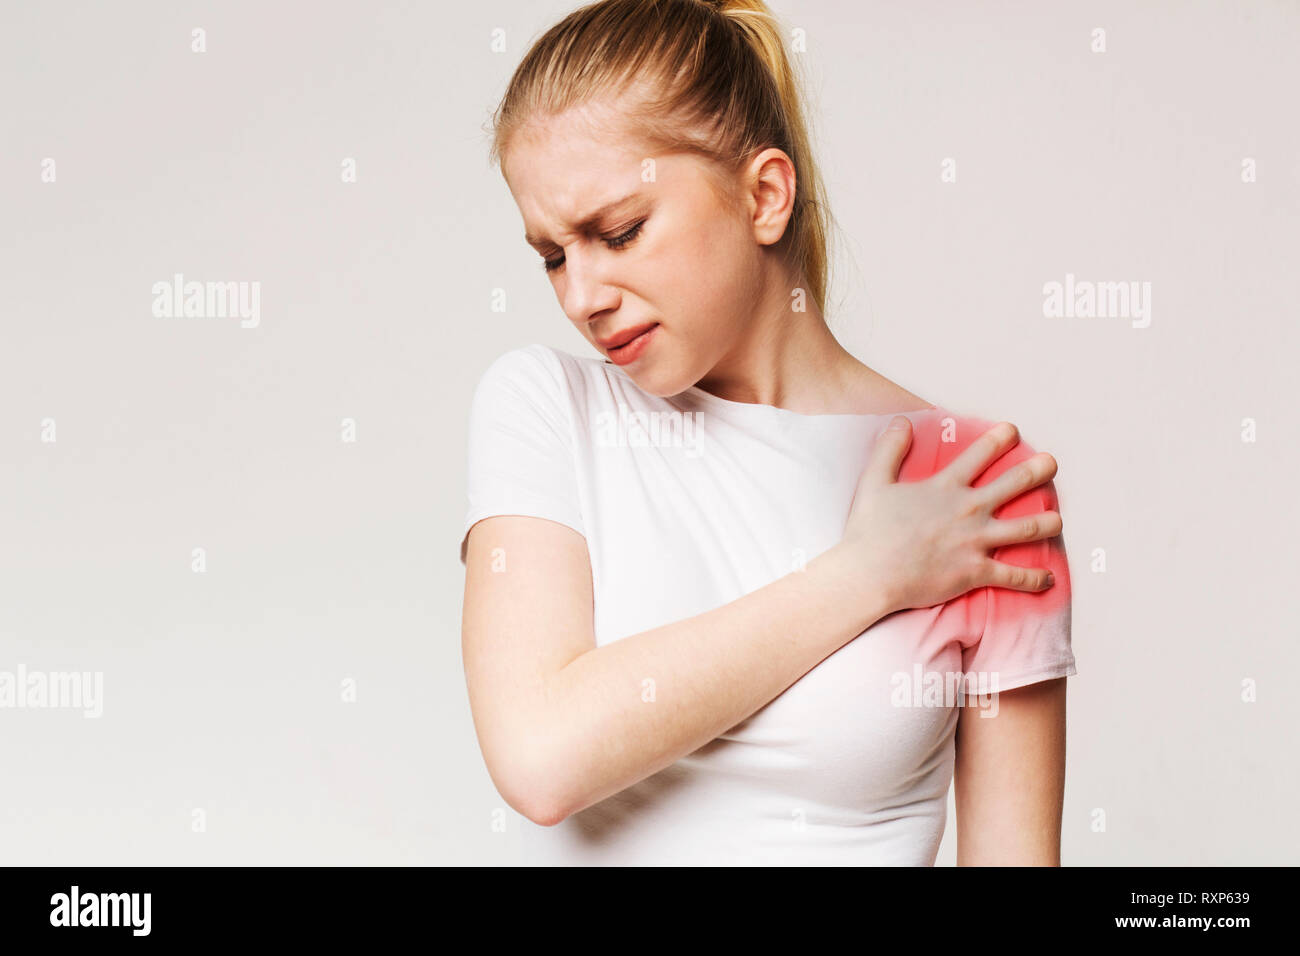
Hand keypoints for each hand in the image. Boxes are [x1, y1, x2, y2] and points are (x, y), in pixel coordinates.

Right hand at [839, 417, 1061, 614]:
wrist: (870, 573)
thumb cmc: (869, 530)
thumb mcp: (874, 481)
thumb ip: (890, 449)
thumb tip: (901, 421)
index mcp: (946, 487)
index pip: (979, 455)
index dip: (999, 439)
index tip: (1013, 430)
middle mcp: (968, 510)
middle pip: (1014, 484)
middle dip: (1038, 471)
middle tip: (1052, 464)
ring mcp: (975, 542)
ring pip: (1025, 529)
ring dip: (1047, 523)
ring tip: (1058, 520)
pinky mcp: (975, 572)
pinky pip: (1013, 576)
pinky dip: (1034, 580)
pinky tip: (1048, 580)